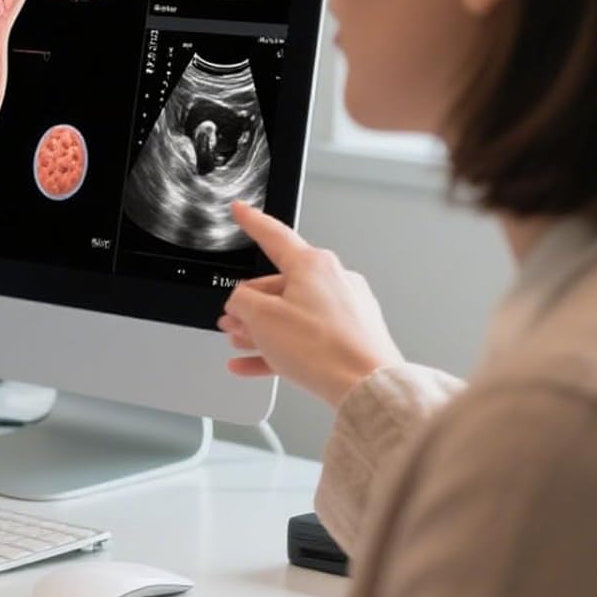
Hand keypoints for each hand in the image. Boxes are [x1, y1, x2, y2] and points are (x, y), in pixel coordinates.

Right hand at [219, 201, 402, 408]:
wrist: (366, 386)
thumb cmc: (323, 350)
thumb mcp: (261, 319)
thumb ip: (240, 301)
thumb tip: (240, 302)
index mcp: (313, 265)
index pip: (274, 235)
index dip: (252, 222)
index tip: (241, 211)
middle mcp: (333, 280)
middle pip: (279, 285)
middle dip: (250, 304)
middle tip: (230, 321)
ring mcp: (345, 308)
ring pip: (292, 312)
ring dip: (262, 329)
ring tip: (241, 344)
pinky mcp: (351, 334)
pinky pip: (306, 336)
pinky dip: (280, 347)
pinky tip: (257, 363)